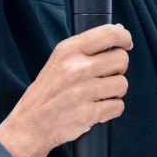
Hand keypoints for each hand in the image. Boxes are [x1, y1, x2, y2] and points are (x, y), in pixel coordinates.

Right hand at [0, 24, 132, 156]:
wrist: (30, 124)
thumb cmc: (48, 91)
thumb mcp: (59, 60)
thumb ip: (87, 47)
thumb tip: (119, 31)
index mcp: (68, 50)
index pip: (108, 34)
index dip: (124, 37)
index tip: (126, 44)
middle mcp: (76, 68)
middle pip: (121, 59)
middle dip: (118, 69)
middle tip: (105, 76)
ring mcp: (82, 91)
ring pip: (123, 84)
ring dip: (115, 91)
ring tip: (98, 95)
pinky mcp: (88, 113)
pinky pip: (118, 106)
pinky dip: (111, 109)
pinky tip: (97, 109)